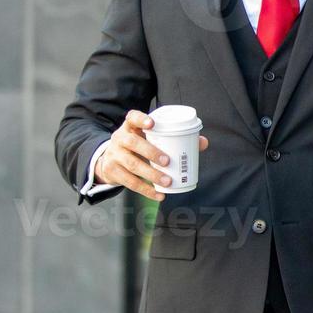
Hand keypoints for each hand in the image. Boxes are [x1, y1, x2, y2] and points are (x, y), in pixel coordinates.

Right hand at [94, 109, 209, 200]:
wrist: (109, 160)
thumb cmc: (139, 145)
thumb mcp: (150, 138)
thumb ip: (175, 138)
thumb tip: (203, 143)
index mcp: (130, 127)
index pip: (132, 117)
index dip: (141, 119)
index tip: (152, 124)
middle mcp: (119, 138)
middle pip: (132, 143)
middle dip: (150, 152)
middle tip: (167, 161)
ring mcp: (114, 155)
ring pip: (132, 164)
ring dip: (151, 174)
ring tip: (168, 181)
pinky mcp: (112, 171)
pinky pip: (129, 182)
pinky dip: (146, 190)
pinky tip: (158, 194)